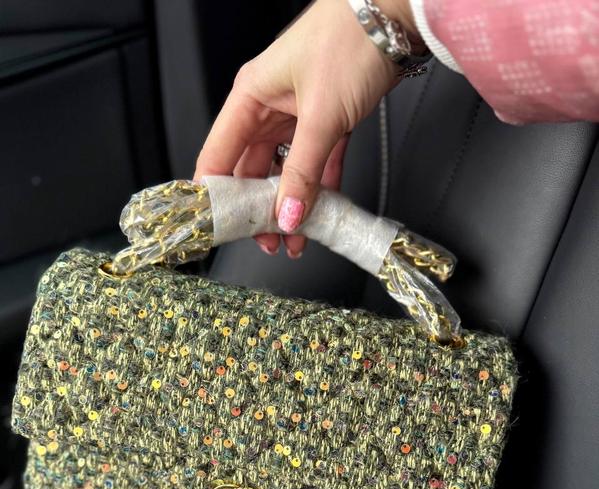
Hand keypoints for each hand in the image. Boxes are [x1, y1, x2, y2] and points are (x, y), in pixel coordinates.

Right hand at [194, 0, 418, 257]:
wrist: (396, 17)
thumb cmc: (350, 42)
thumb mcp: (321, 116)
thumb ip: (303, 172)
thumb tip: (285, 215)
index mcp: (251, 97)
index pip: (218, 155)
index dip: (214, 194)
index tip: (217, 228)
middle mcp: (269, 107)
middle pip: (251, 169)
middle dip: (258, 209)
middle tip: (267, 241)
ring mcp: (298, 114)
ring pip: (284, 170)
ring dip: (290, 205)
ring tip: (295, 238)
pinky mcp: (327, 120)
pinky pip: (316, 163)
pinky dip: (318, 188)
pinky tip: (320, 213)